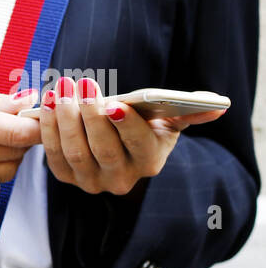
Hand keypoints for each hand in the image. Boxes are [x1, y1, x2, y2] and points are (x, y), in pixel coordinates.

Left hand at [36, 78, 223, 194]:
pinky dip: (48, 128)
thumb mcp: (170, 120)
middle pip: (101, 149)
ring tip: (62, 90)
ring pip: (74, 152)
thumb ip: (190, 111)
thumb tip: (219, 104)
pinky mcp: (67, 178)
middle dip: (89, 115)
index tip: (114, 103)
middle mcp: (121, 179)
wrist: (118, 148)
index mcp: (150, 162)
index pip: (138, 145)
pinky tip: (49, 103)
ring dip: (64, 119)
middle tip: (81, 85)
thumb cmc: (147, 126)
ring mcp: (91, 182)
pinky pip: (53, 154)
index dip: (125, 125)